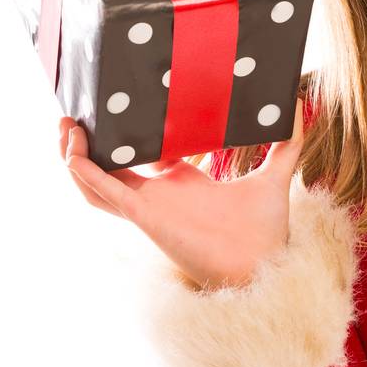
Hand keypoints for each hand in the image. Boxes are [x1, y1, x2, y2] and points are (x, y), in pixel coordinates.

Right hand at [57, 97, 304, 290]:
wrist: (263, 266)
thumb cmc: (264, 230)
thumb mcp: (274, 174)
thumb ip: (286, 142)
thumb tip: (300, 106)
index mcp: (182, 182)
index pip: (146, 152)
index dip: (131, 130)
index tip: (126, 101)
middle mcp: (158, 193)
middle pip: (108, 167)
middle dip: (88, 142)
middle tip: (76, 112)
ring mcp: (148, 205)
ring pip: (96, 182)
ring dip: (76, 156)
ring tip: (66, 125)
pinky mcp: (145, 215)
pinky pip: (105, 194)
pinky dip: (86, 174)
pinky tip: (76, 152)